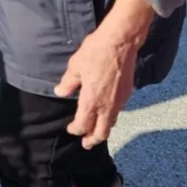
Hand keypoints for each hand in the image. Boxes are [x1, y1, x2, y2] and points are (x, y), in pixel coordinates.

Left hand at [54, 0, 155, 148]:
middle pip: (101, 132)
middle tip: (86, 144)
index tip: (71, 129)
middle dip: (92, 140)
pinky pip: (118, 112)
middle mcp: (106, 105)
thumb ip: (68, 83)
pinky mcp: (127, 94)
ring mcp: (119, 101)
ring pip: (111, 123)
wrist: (120, 42)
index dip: (76, 130)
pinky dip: (111, 118)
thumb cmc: (95, 52)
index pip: (83, 125)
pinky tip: (106, 114)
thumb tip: (60, 92)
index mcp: (91, 101)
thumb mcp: (75, 66)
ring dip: (103, 130)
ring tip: (96, 132)